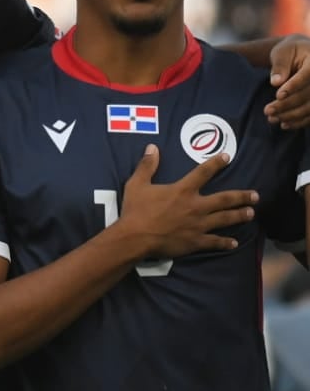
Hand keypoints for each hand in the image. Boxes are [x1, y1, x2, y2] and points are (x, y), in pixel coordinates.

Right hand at [114, 146, 256, 257]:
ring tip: (251, 213)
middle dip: (241, 196)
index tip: (227, 157)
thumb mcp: (136, 184)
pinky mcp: (195, 241)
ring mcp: (198, 225)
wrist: (135, 237)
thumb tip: (152, 147)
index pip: (203, 173)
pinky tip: (234, 243)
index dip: (216, 163)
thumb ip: (147, 166)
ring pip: (224, 219)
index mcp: (183, 190)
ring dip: (239, 215)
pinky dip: (225, 242)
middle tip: (255, 195)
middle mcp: (196, 206)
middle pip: (224, 199)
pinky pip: (214, 242)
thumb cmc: (135, 210)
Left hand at [266, 34, 309, 127]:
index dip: (294, 86)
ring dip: (291, 115)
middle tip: (267, 110)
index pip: (307, 75)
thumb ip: (280, 65)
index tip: (278, 95)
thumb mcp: (282, 52)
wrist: (303, 54)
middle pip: (308, 94)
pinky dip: (300, 121)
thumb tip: (276, 82)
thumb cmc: (290, 52)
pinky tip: (284, 124)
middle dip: (287, 104)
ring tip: (272, 118)